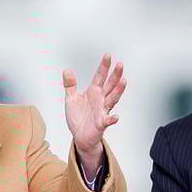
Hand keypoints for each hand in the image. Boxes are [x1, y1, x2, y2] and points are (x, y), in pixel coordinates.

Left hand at [62, 53, 126, 172]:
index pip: (100, 77)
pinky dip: (112, 119)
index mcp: (93, 92)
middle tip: (120, 64)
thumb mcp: (71, 99)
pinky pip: (107, 120)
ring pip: (112, 99)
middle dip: (115, 75)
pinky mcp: (101, 123)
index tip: (108, 56)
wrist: (80, 136)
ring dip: (118, 91)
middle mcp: (100, 100)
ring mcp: (102, 111)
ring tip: (123, 81)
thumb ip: (70, 85)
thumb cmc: (78, 118)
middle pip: (110, 85)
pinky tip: (115, 117)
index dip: (104, 66)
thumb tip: (67, 70)